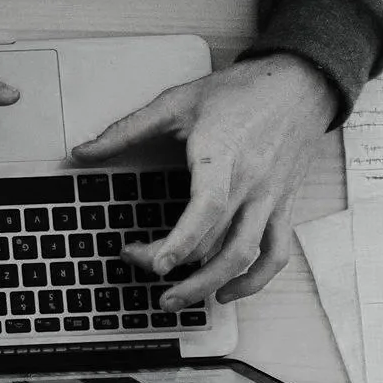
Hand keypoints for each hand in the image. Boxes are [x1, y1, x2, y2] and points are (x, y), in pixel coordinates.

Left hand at [72, 53, 338, 309]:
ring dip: (209, 285)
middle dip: (173, 263)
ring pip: (246, 256)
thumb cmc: (241, 92)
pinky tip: (225, 291)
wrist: (300, 82)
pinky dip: (254, 280)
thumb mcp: (177, 101)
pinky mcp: (284, 206)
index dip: (181, 241)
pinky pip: (276, 253)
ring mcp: (270, 199)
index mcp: (223, 156)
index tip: (156, 265)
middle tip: (137, 262)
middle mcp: (251, 183)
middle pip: (216, 241)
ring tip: (175, 300)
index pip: (207, 208)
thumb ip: (126, 130)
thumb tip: (81, 152)